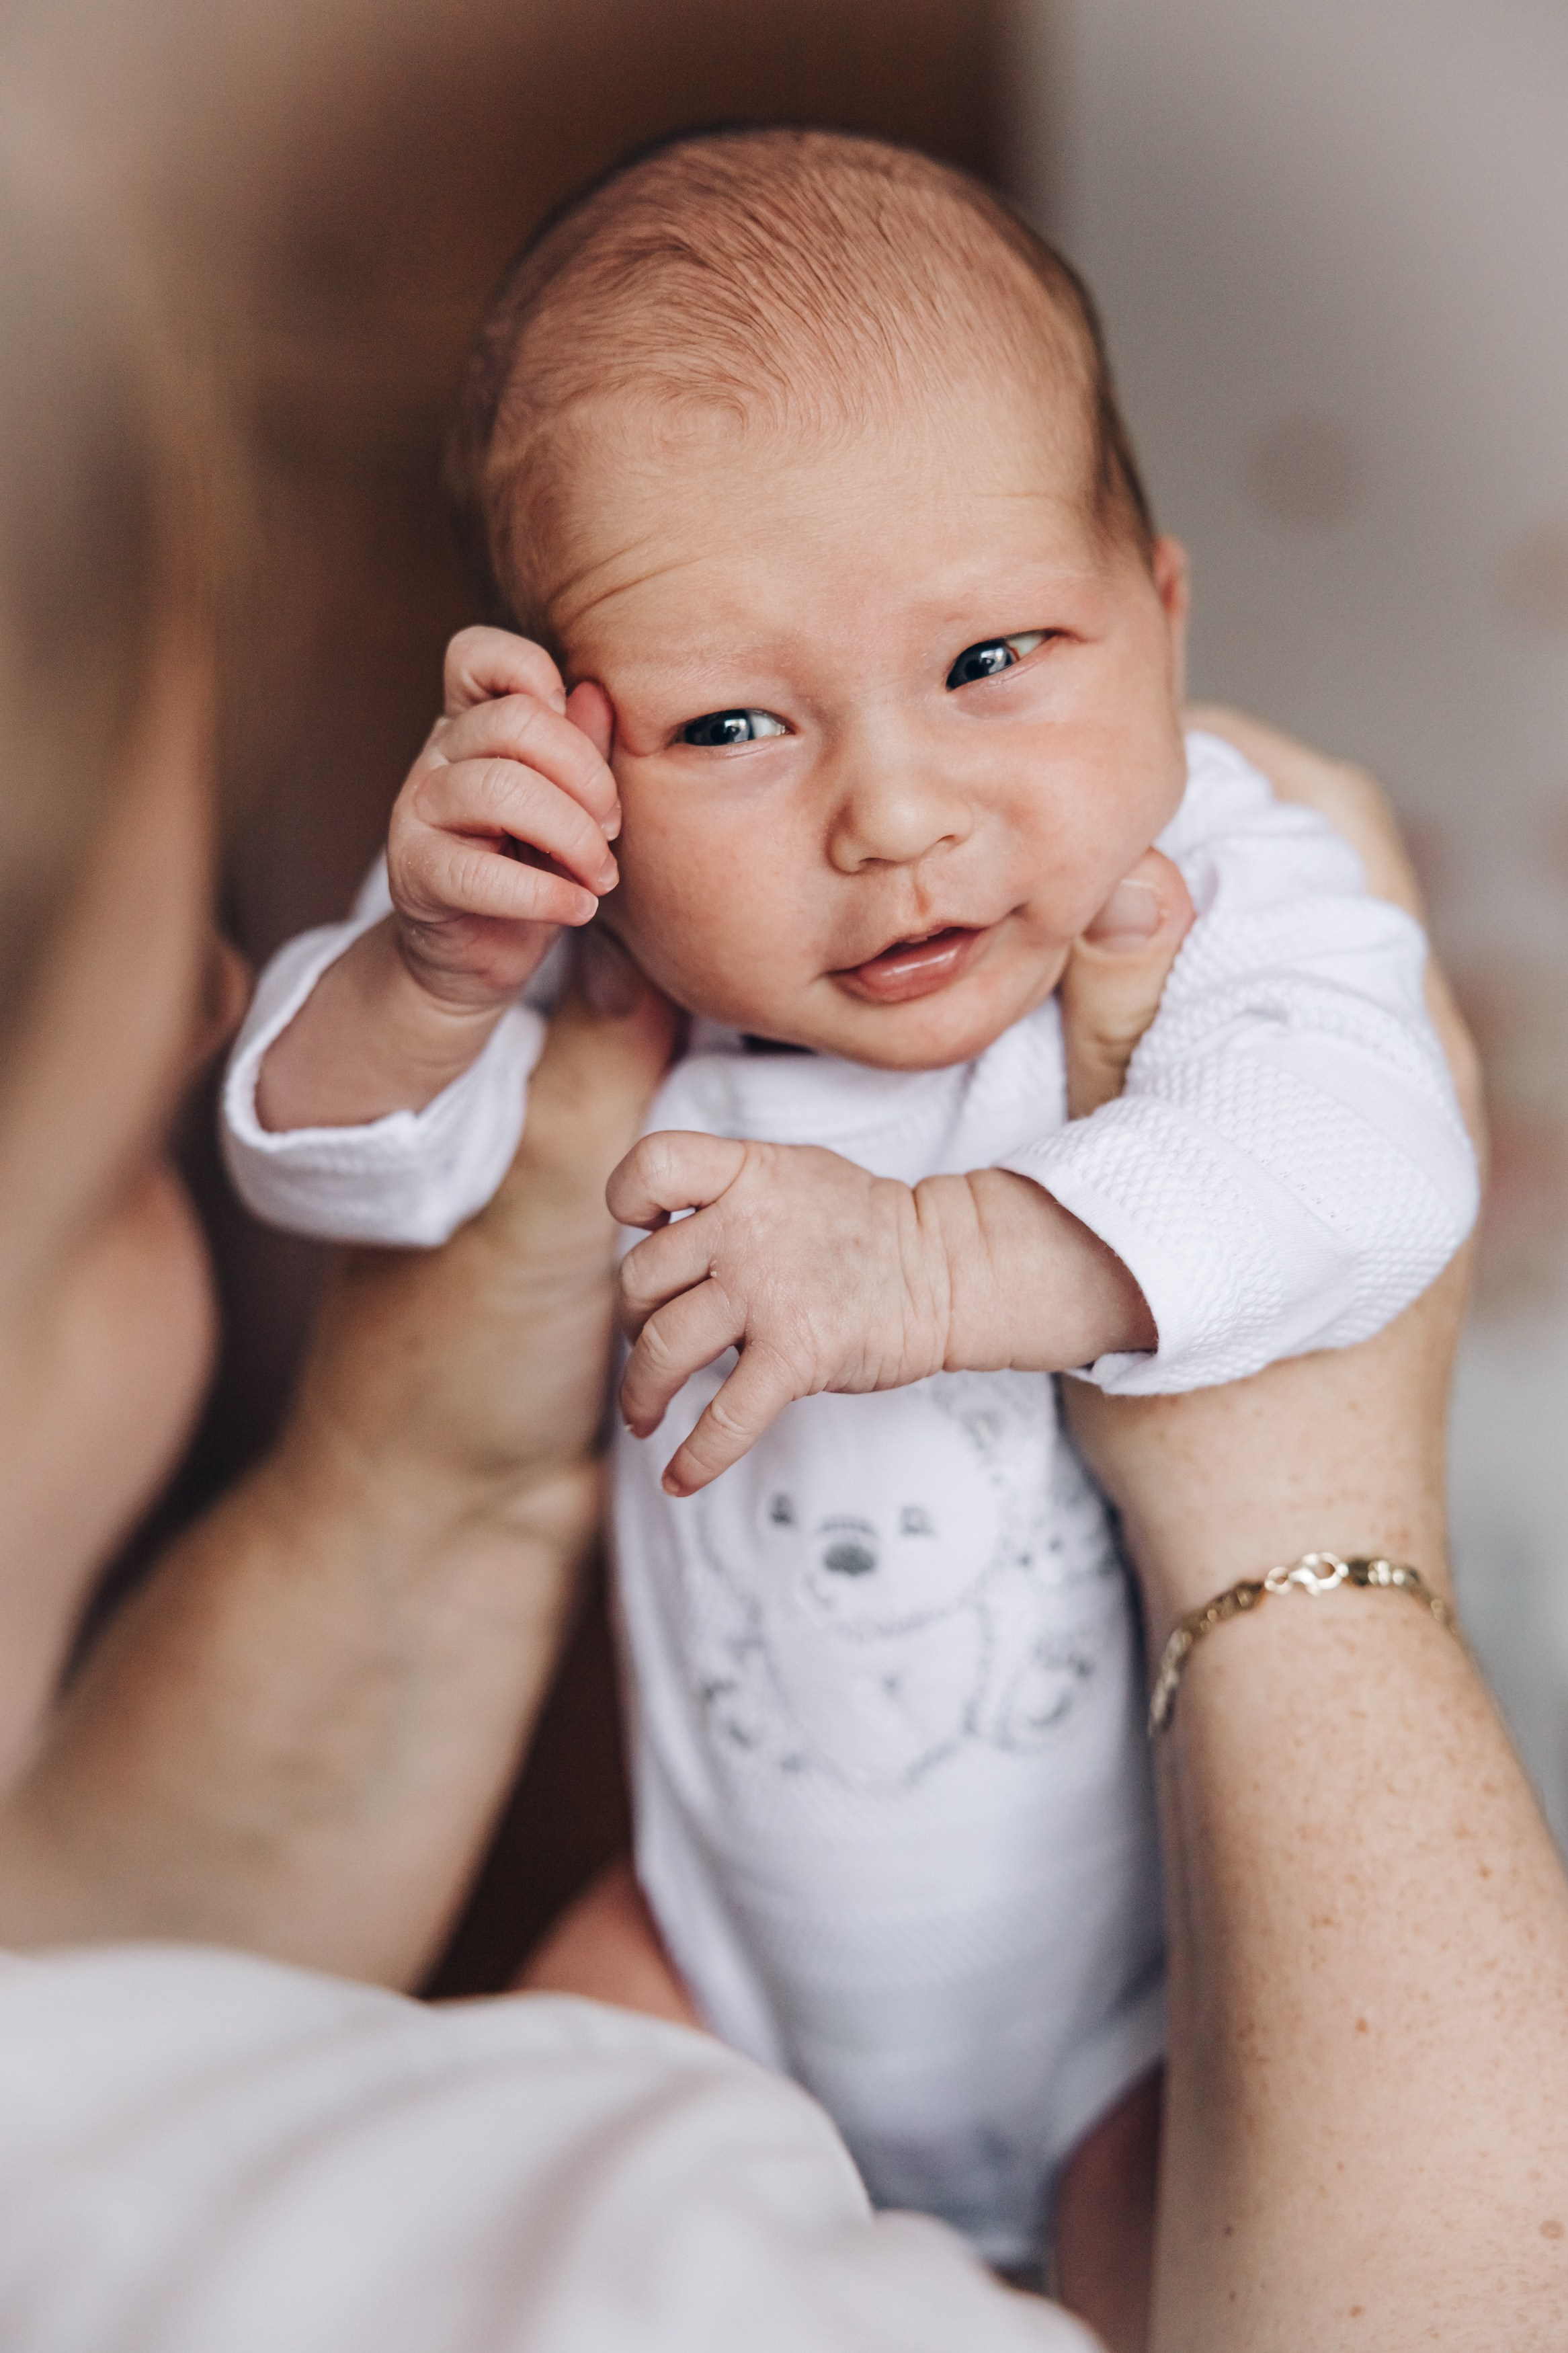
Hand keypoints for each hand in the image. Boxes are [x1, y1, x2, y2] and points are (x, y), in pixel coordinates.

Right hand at [258, 629, 625, 1130]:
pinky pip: (481, 873)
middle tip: (610, 830)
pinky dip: (546, 893)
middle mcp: (436, 756)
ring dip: (573, 836)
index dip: (535, 675)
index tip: (580, 738)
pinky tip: (577, 909)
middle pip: (516, 721)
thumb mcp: (568, 804)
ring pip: (501, 788)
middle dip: (587, 777)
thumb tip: (595, 694)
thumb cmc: (530, 869)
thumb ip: (581, 747)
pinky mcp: (416, 875)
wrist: (475, 959)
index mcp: (469, 723)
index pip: (478, 653)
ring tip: (599, 876)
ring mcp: (416, 812)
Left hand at [610, 1131, 1154, 1495]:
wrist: (949, 1267)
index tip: (638, 1231)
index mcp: (745, 1175)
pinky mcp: (797, 1353)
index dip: (628, 1200)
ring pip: (663, 1348)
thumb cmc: (863, 1228)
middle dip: (635, 1320)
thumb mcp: (791, 1174)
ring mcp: (770, 1290)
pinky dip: (697, 1457)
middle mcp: (746, 1227)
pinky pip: (726, 1416)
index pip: (653, 1167)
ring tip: (644, 1415)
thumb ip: (725, 1193)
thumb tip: (656, 1237)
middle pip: (642, 1276)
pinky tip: (680, 1479)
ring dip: (643, 1393)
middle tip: (652, 1345)